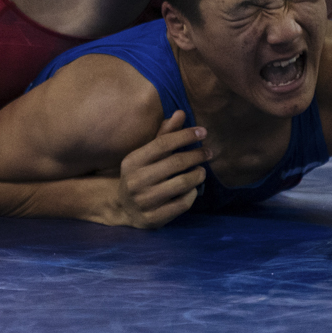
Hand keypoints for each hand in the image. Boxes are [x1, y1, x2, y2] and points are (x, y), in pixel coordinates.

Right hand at [115, 111, 209, 228]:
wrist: (122, 207)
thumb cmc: (140, 174)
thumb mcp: (146, 154)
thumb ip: (164, 135)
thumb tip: (180, 113)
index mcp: (132, 161)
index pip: (163, 143)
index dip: (185, 135)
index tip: (203, 132)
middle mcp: (135, 181)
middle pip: (175, 163)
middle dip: (196, 155)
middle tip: (208, 152)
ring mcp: (143, 201)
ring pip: (181, 184)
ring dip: (197, 175)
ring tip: (202, 171)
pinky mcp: (152, 218)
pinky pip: (182, 204)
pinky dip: (192, 194)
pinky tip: (193, 189)